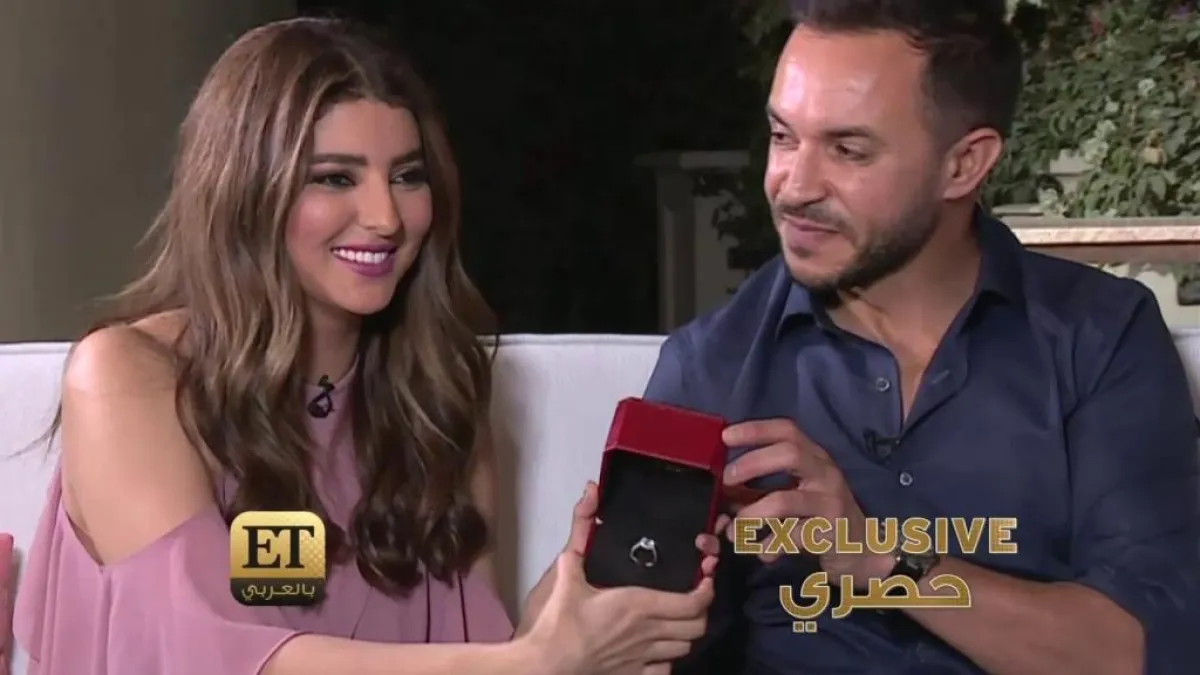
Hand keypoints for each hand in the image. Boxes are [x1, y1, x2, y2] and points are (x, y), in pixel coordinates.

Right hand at [517, 482, 725, 674]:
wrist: (544, 666)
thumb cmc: (557, 622)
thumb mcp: (567, 571)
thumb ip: (582, 530)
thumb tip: (590, 491)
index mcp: (639, 605)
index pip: (692, 603)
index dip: (707, 590)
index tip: (706, 578)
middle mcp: (648, 633)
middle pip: (697, 627)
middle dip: (702, 611)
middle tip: (693, 596)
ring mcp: (642, 658)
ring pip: (685, 649)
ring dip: (687, 634)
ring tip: (678, 619)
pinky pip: (664, 671)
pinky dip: (669, 660)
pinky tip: (659, 650)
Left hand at [722, 419, 892, 587]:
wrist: (863, 552)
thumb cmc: (821, 517)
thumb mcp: (796, 493)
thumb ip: (761, 488)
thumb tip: (721, 489)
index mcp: (815, 458)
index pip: (787, 430)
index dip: (756, 429)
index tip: (726, 436)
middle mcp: (825, 474)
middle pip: (789, 454)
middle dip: (752, 464)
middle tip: (728, 479)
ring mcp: (830, 502)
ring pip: (784, 501)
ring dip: (751, 515)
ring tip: (735, 530)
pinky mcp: (831, 533)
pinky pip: (791, 538)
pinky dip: (769, 547)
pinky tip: (763, 553)